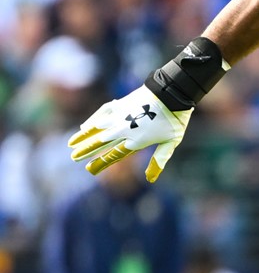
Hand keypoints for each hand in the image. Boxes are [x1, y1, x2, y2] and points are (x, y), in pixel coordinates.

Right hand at [68, 86, 191, 181]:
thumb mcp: (171, 142)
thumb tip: (150, 179)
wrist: (171, 93)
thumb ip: (159, 159)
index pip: (114, 155)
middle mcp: (124, 130)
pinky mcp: (120, 105)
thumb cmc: (174, 119)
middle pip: (100, 143)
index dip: (100, 162)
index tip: (89, 169)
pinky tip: (84, 127)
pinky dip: (92, 121)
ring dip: (83, 137)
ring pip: (97, 129)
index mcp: (136, 141)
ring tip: (70, 144)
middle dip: (85, 151)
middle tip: (73, 157)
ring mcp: (120, 116)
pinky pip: (102, 114)